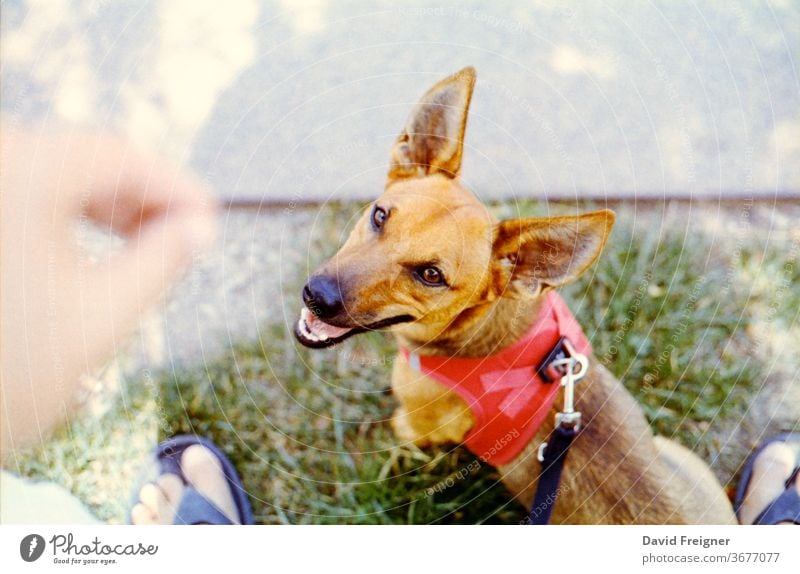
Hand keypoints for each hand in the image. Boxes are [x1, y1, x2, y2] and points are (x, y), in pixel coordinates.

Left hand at [1, 127, 218, 453]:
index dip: (175, 185)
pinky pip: (25, 187)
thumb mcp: (103, 315)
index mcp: (19, 179)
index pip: (117, 157)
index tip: (210, 215)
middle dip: (141, 196)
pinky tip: (94, 240)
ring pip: (55, 170)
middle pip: (85, 159)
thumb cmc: (8, 373)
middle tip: (185, 234)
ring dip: (105, 202)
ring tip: (146, 243)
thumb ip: (163, 261)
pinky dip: (65, 209)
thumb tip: (201, 228)